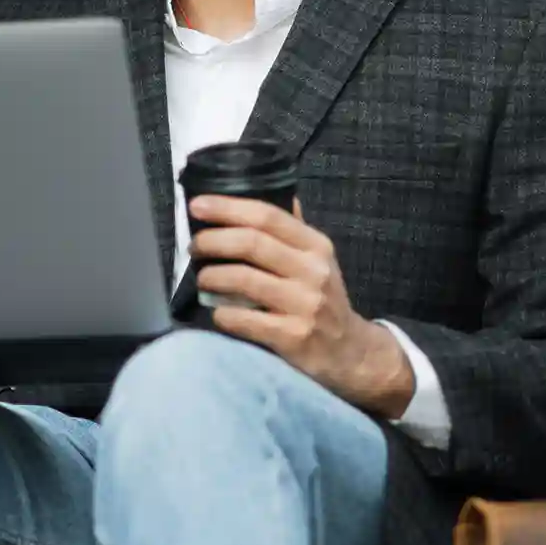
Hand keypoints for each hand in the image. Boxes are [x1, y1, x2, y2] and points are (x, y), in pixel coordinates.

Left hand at [189, 195, 415, 419]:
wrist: (351, 353)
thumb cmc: (325, 301)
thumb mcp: (319, 261)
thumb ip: (294, 230)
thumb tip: (271, 191)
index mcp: (316, 246)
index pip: (268, 216)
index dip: (228, 207)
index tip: (197, 205)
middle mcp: (313, 271)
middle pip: (252, 243)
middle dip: (213, 241)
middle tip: (194, 247)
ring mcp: (304, 304)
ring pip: (244, 279)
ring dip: (212, 276)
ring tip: (202, 278)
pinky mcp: (293, 337)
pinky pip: (244, 320)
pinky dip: (222, 313)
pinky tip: (217, 311)